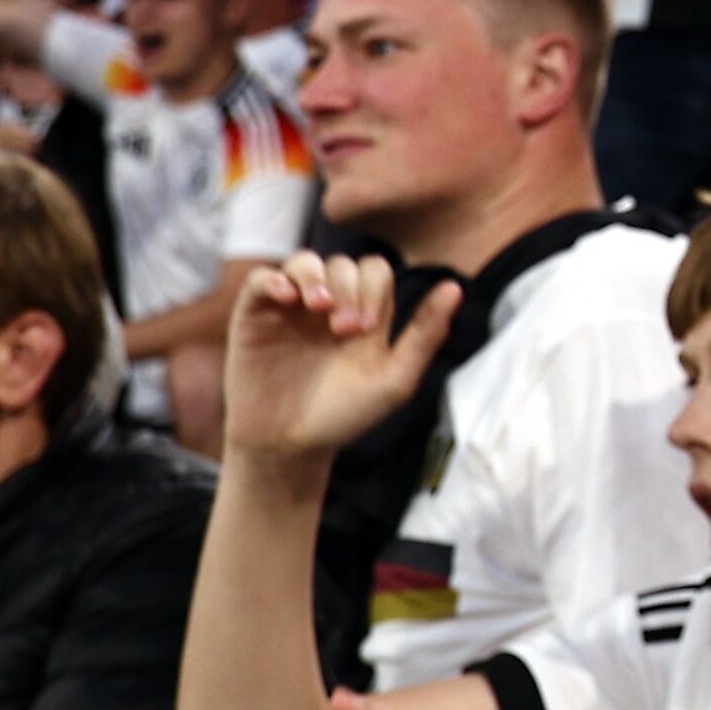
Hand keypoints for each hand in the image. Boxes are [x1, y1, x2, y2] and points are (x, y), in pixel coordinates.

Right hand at [219, 251, 462, 467]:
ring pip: (305, 262)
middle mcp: (329, 305)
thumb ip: (425, 334)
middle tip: (344, 330)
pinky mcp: (255, 315)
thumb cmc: (343, 416)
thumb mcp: (394, 380)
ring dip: (316, 277)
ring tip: (319, 305)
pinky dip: (275, 280)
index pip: (375, 272)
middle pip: (344, 264)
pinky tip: (287, 297)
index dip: (374, 289)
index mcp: (364, 314)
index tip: (364, 330)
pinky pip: (263, 279)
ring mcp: (291, 307)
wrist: (288, 446)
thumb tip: (455, 286)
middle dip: (348, 289)